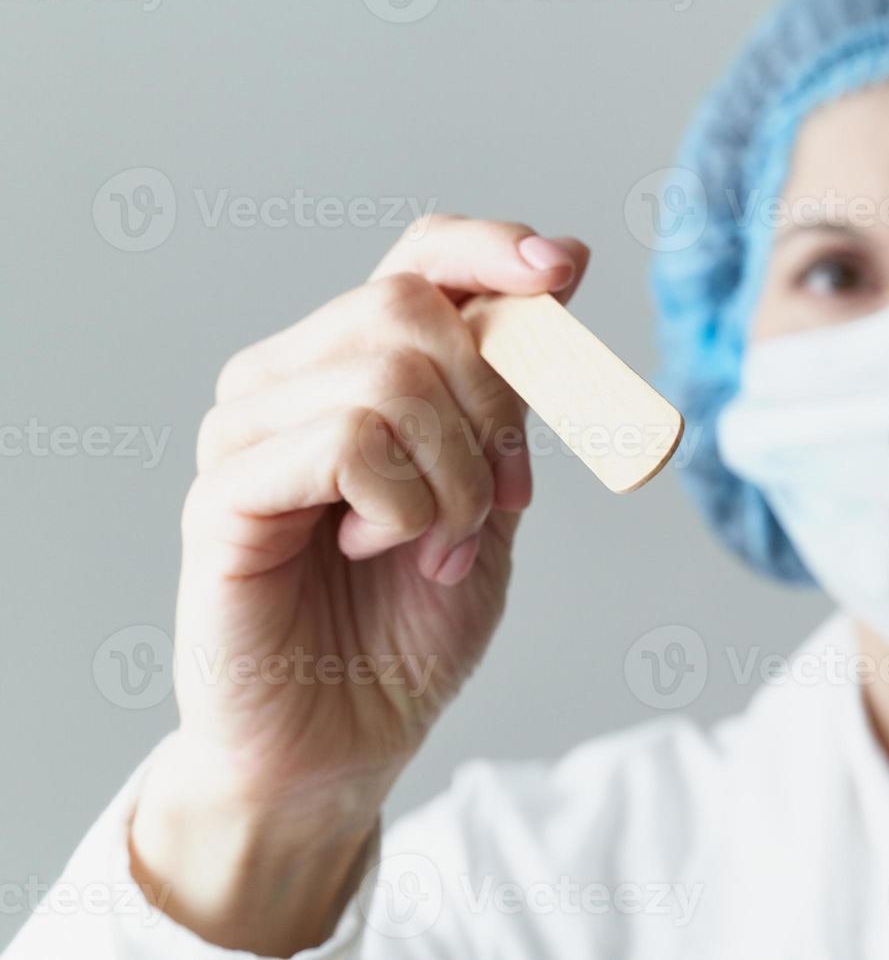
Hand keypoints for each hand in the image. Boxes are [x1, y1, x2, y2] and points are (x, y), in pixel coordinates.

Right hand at [129, 216, 589, 952]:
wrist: (345, 738)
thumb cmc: (409, 622)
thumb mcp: (491, 497)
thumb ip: (508, 399)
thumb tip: (557, 271)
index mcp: (359, 367)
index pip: (419, 255)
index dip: (492, 250)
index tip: (563, 273)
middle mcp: (293, 377)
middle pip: (413, 309)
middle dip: (495, 409)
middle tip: (505, 500)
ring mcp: (249, 428)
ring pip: (389, 378)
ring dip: (455, 480)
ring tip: (439, 547)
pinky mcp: (224, 491)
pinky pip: (347, 443)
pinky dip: (403, 507)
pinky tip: (379, 551)